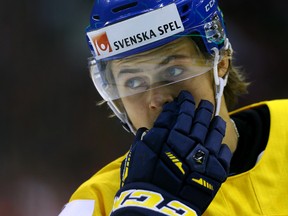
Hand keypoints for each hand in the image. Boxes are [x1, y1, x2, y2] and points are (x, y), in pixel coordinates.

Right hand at [112, 91, 231, 215]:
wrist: (156, 205)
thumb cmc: (143, 179)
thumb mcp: (137, 153)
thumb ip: (144, 138)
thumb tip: (146, 130)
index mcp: (170, 133)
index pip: (179, 112)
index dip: (182, 103)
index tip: (183, 99)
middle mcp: (189, 140)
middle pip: (198, 117)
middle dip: (200, 107)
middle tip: (202, 102)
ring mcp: (204, 154)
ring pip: (214, 131)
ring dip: (214, 121)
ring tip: (215, 117)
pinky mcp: (215, 170)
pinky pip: (223, 153)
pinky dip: (222, 146)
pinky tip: (221, 143)